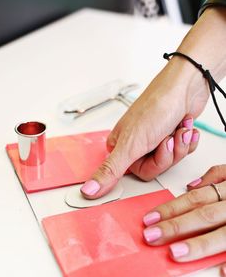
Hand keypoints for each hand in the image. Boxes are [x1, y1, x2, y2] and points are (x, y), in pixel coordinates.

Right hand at [81, 7, 225, 198]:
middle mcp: (138, 144)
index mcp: (122, 146)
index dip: (154, 163)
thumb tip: (89, 190)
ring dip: (180, 145)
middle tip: (168, 137)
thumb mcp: (131, 144)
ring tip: (178, 128)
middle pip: (157, 168)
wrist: (185, 86)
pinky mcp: (171, 135)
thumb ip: (110, 170)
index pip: (138, 173)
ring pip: (171, 160)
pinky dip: (187, 140)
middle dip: (169, 153)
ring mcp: (155, 139)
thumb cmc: (157, 106)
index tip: (156, 149)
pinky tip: (185, 126)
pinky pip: (183, 151)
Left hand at [143, 164, 225, 276]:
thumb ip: (219, 175)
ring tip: (176, 253)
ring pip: (224, 234)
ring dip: (200, 244)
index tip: (149, 219)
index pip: (195, 198)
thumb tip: (192, 185)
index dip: (171, 208)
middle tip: (151, 236)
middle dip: (175, 226)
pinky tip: (223, 273)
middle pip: (203, 215)